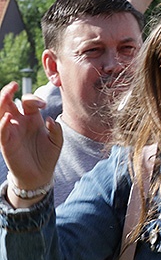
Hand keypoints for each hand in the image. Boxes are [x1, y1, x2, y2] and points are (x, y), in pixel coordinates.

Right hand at [0, 83, 61, 203]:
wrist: (40, 175)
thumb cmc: (47, 156)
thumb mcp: (57, 141)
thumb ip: (56, 130)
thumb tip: (51, 119)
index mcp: (31, 118)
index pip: (28, 102)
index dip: (34, 99)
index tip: (44, 104)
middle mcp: (19, 122)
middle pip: (8, 103)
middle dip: (8, 92)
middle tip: (14, 84)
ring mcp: (11, 131)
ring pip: (0, 113)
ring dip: (1, 102)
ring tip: (6, 94)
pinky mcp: (7, 143)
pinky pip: (2, 131)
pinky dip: (3, 124)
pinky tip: (8, 118)